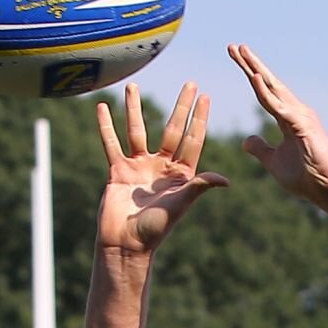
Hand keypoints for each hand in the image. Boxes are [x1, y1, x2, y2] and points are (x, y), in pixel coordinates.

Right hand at [95, 82, 227, 254]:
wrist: (125, 244)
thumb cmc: (155, 230)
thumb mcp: (179, 206)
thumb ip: (198, 187)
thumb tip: (225, 180)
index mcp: (180, 175)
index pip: (192, 140)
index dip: (199, 119)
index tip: (205, 96)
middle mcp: (161, 167)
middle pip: (172, 129)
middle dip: (181, 107)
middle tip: (190, 83)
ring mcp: (139, 167)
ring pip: (137, 131)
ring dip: (135, 108)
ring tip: (133, 86)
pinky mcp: (118, 171)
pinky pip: (111, 144)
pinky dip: (106, 126)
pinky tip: (102, 107)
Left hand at [228, 43, 327, 207]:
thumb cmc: (307, 177)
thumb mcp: (274, 162)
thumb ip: (261, 149)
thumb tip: (245, 141)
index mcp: (287, 118)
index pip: (264, 93)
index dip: (250, 75)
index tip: (236, 59)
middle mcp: (294, 111)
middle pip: (267, 83)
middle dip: (250, 64)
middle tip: (233, 46)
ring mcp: (300, 116)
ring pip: (272, 88)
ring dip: (255, 69)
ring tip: (241, 51)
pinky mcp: (302, 125)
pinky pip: (278, 105)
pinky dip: (265, 91)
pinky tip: (253, 77)